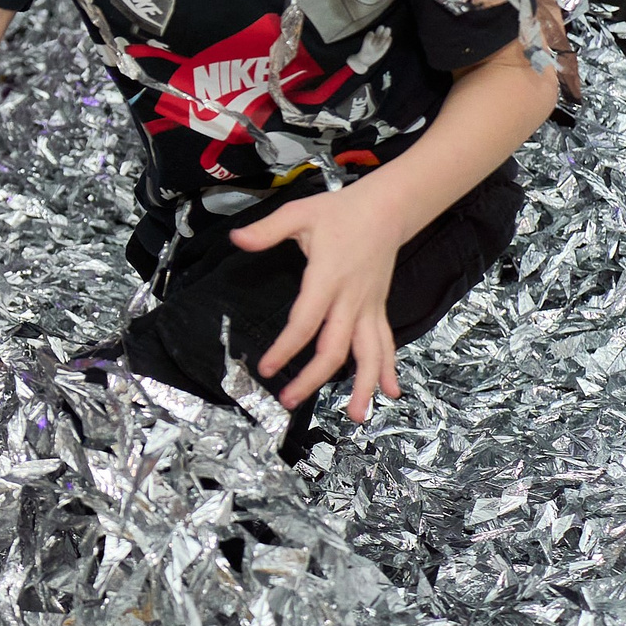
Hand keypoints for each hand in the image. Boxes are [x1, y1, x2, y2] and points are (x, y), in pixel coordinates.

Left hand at [239, 188, 404, 422]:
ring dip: (364, 386)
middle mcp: (351, 300)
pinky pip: (384, 342)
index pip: (305, 322)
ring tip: (356, 416)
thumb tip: (236, 239)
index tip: (267, 368)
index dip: (286, 348)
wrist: (386, 209)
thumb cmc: (339, 212)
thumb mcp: (299, 214)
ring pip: (369, 353)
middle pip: (334, 348)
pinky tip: (390, 392)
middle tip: (289, 401)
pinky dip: (388, 367)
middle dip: (313, 378)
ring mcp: (368, 307)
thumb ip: (267, 230)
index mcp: (327, 279)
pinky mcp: (378, 309)